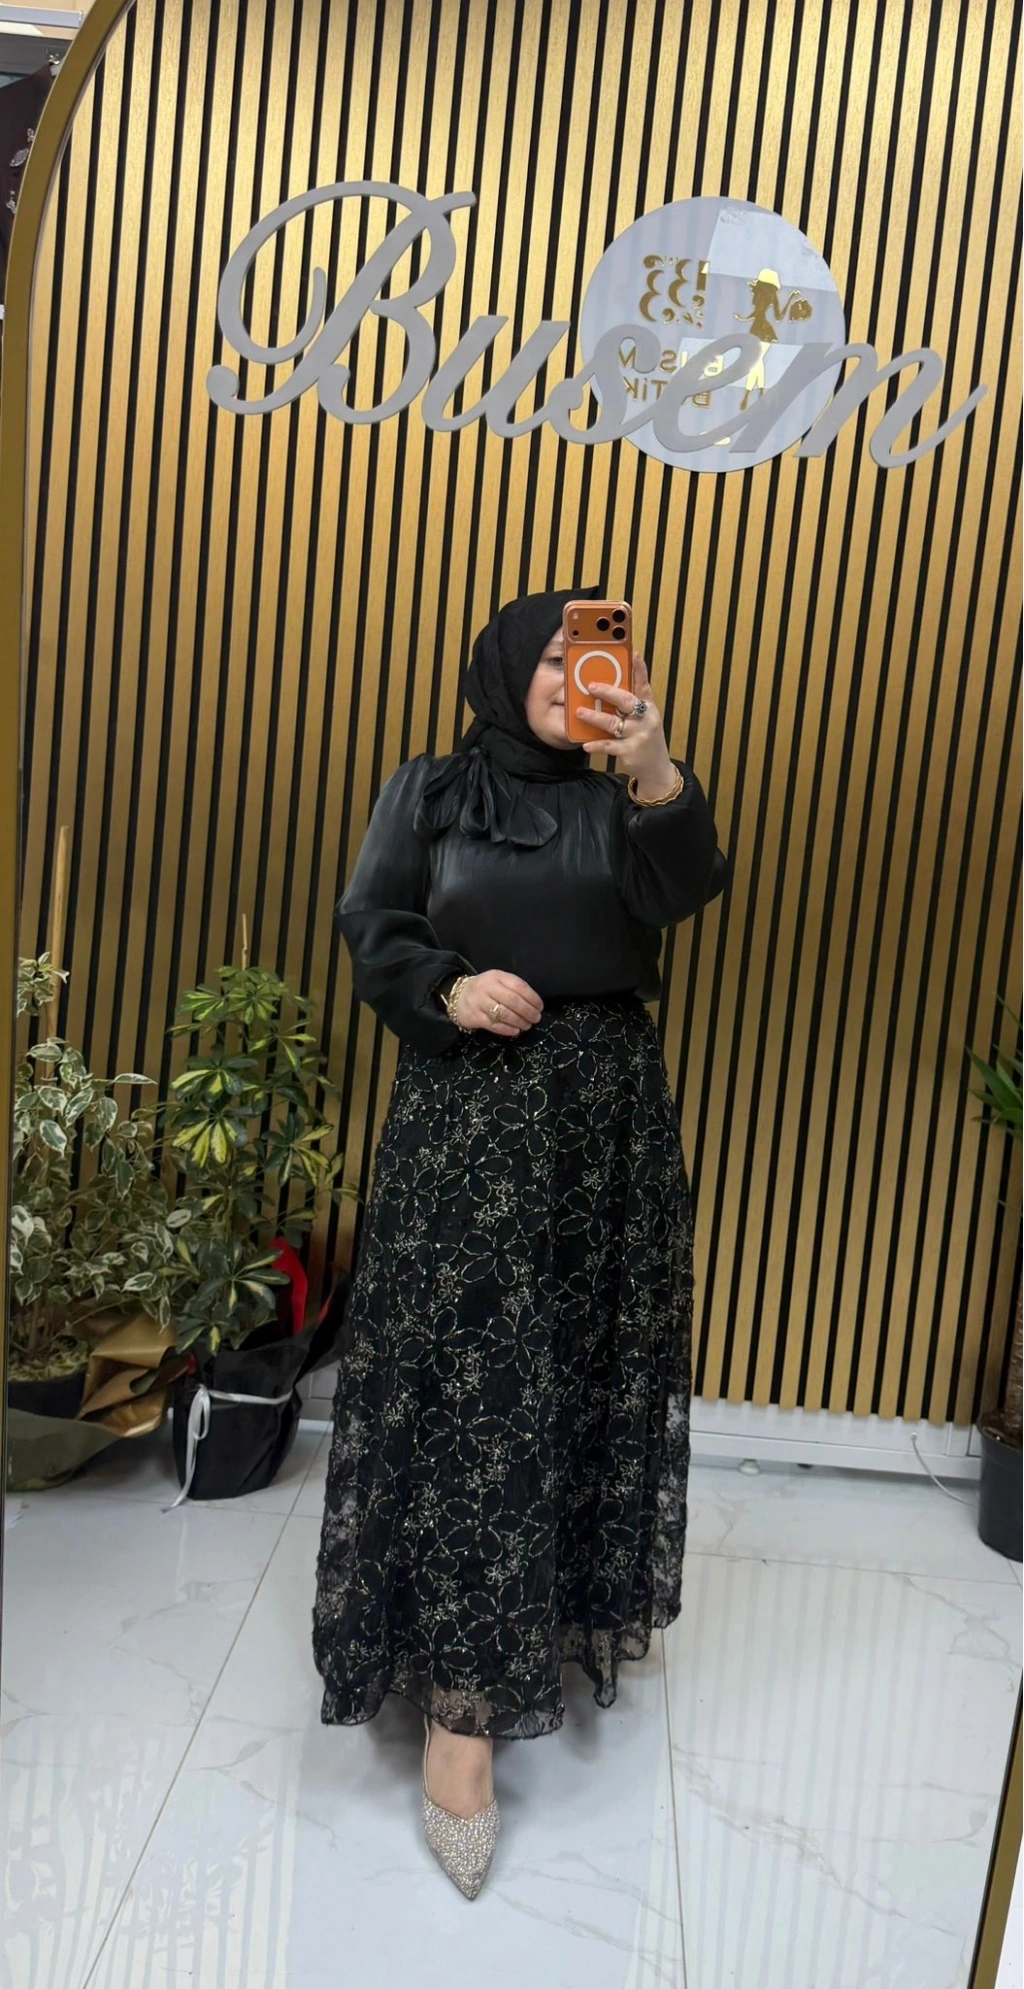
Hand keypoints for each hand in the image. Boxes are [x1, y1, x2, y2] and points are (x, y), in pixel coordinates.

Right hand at [454, 970, 543, 1036]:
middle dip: (528, 1011)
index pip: (518, 986)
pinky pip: (494, 1025)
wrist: (459, 996)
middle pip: (512, 1000)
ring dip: (519, 1021)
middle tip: (536, 1018)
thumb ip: (513, 988)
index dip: (532, 997)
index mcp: (496, 976)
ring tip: (527, 1025)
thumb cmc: (486, 990)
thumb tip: (534, 1004)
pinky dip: (507, 1029)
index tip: (540, 1007)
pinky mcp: (474, 1017)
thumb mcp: (498, 981)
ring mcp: (479, 1002)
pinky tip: (515, 1031)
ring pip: (503, 1013)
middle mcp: (487, 987)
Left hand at [577, 652, 674, 786]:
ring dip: (595, 717)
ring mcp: (639, 735)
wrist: (656, 767)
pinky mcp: (630, 751)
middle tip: (591, 686)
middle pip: (626, 700)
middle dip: (608, 691)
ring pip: (613, 723)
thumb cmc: (645, 738)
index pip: (644, 684)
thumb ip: (631, 704)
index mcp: (649, 706)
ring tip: (580, 713)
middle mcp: (646, 718)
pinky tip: (586, 744)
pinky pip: (609, 746)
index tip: (634, 653)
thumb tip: (609, 687)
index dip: (639, 668)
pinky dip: (596, 745)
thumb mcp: (644, 718)